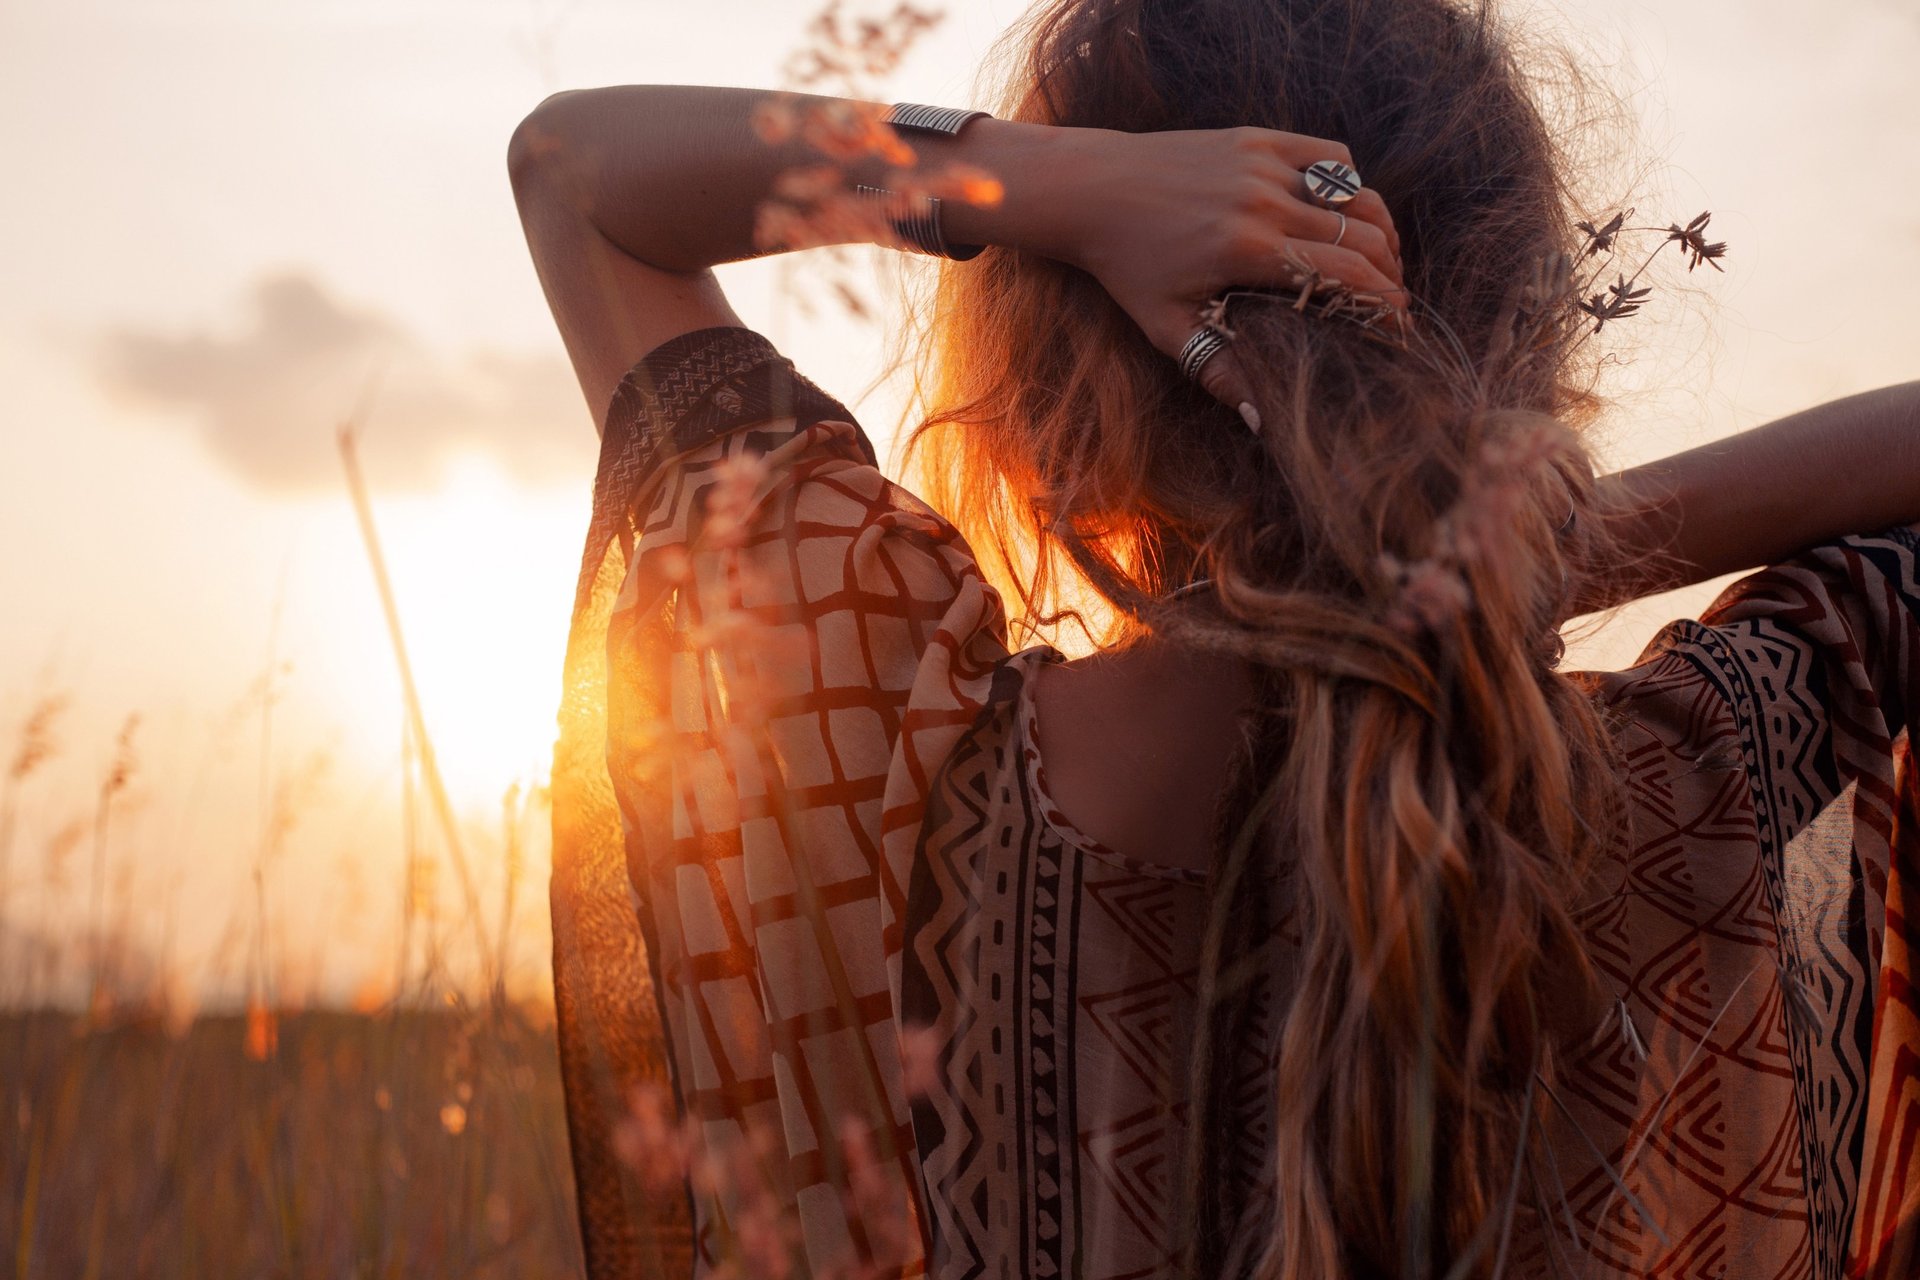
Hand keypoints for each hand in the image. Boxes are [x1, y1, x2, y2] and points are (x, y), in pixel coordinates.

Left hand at [1058, 125, 1405, 424]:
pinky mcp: (1257, 138)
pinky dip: (1350, 183)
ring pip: (1354, 194)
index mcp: (1247, 250)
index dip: (1384, 302)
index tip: (1398, 325)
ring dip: (1379, 228)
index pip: (1346, 274)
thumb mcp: (1167, 327)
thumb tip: (1262, 421)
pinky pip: (1330, 156)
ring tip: (1382, 260)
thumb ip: (1218, 372)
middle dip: (1389, 272)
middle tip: (1391, 300)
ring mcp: (1263, 163)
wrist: (1092, 190)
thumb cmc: (1127, 265)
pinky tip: (1347, 213)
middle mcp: (1263, 200)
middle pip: (1362, 236)